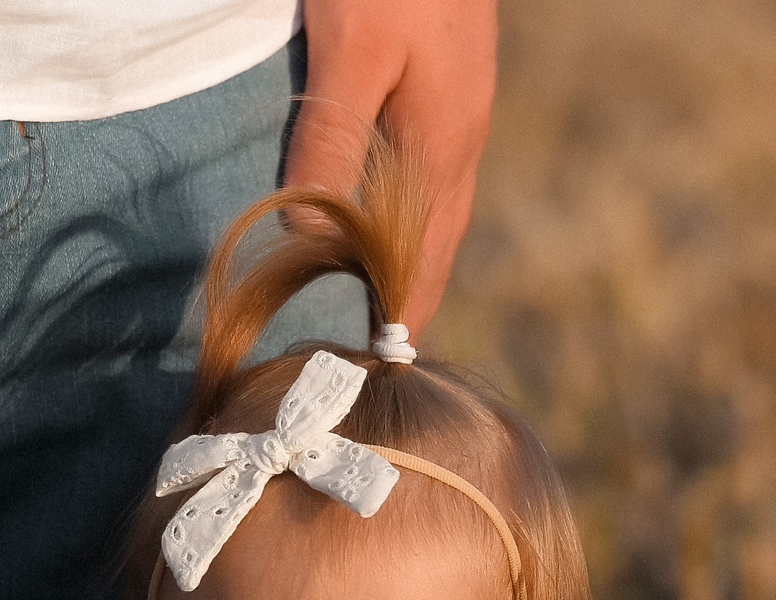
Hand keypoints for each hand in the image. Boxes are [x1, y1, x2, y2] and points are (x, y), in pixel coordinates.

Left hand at [290, 0, 499, 331]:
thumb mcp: (351, 51)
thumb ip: (333, 141)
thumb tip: (313, 240)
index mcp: (444, 145)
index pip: (423, 261)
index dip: (398, 316)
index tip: (370, 373)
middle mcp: (462, 137)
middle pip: (437, 242)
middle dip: (411, 299)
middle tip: (377, 357)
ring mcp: (462, 109)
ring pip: (439, 206)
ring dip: (414, 256)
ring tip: (383, 304)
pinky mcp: (448, 82)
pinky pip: (430, 169)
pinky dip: (410, 209)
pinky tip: (389, 215)